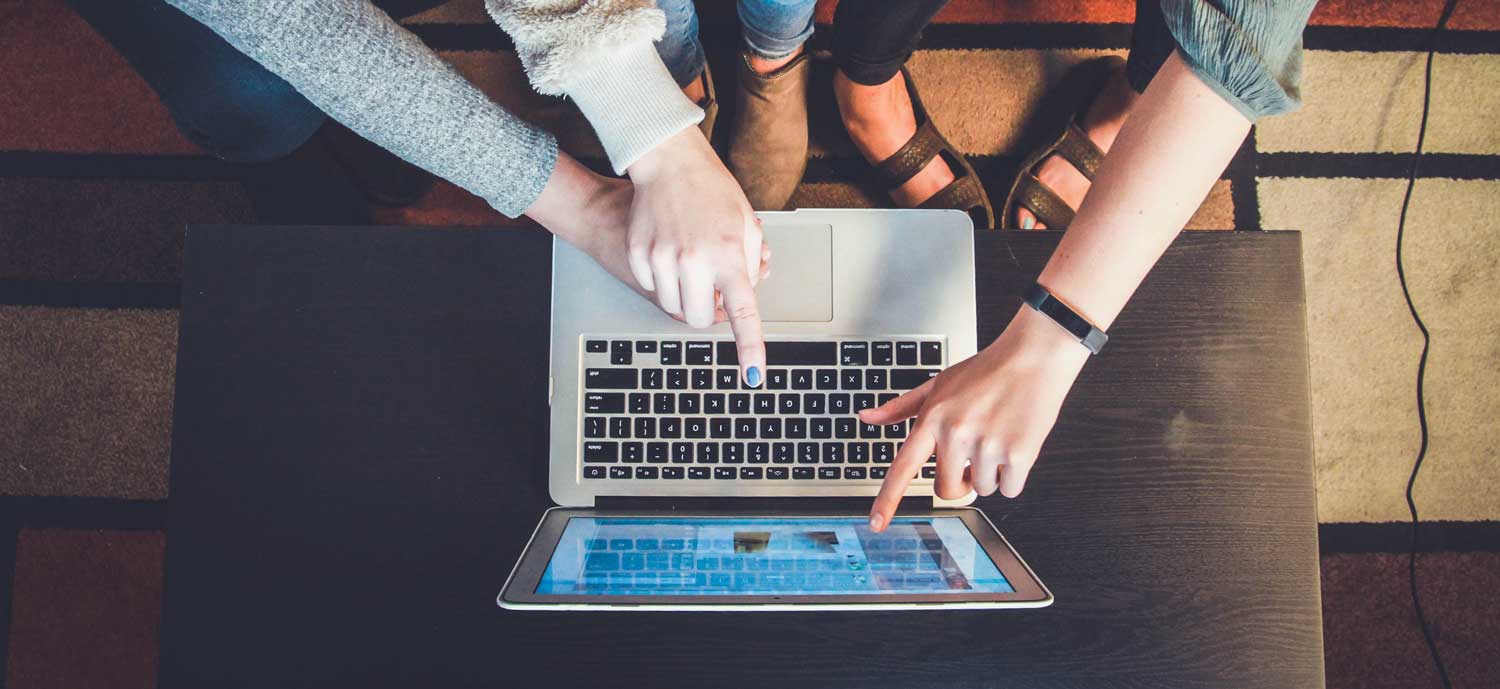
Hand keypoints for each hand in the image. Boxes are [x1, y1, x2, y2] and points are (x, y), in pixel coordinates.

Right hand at [523, 152, 767, 324]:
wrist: (669, 162)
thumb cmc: (712, 190)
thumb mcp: (747, 224)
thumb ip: (751, 264)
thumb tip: (746, 294)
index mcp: (729, 255)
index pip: (743, 313)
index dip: (750, 348)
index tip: (753, 375)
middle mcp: (694, 260)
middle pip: (699, 319)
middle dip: (707, 311)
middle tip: (711, 287)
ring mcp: (662, 258)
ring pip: (673, 306)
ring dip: (685, 295)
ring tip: (691, 262)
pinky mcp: (638, 254)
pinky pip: (652, 287)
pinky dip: (662, 278)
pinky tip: (669, 250)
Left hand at [861, 306, 1090, 530]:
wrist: (1034, 357)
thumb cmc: (986, 370)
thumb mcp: (938, 383)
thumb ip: (901, 407)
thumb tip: (867, 418)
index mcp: (933, 418)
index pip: (903, 467)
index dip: (887, 499)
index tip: (877, 523)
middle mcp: (956, 433)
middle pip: (947, 490)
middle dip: (960, 481)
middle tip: (972, 457)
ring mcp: (987, 445)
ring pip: (982, 489)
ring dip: (991, 474)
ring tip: (997, 438)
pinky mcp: (1018, 454)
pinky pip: (1009, 489)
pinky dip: (1014, 475)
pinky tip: (1016, 444)